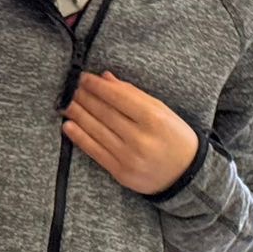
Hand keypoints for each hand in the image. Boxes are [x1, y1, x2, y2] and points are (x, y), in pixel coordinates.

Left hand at [63, 72, 200, 195]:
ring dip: (77, 115)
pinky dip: (79, 137)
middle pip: (105, 113)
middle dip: (84, 98)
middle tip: (70, 88)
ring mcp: (129, 157)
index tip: (83, 77)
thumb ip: (134, 94)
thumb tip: (106, 78)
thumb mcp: (162, 112)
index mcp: (154, 119)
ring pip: (96, 131)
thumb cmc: (175, 137)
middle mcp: (140, 138)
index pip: (118, 98)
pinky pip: (94, 151)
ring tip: (65, 103)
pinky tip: (68, 126)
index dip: (97, 86)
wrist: (186, 174)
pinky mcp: (120, 172)